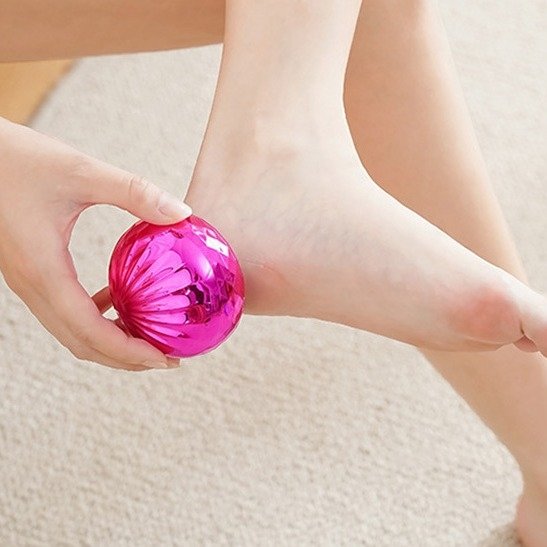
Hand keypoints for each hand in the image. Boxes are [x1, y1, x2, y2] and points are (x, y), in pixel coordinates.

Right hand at [0, 118, 190, 370]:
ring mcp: (28, 282)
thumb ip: (134, 192)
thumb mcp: (81, 171)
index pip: (91, 332)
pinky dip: (96, 318)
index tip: (166, 360)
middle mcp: (32, 285)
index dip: (130, 352)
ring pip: (71, 331)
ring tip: (150, 337)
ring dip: (111, 342)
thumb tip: (183, 213)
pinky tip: (120, 301)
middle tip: (166, 358)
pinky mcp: (30, 272)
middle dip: (126, 358)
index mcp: (44, 271)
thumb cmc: (17, 159)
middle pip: (82, 343)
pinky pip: (65, 310)